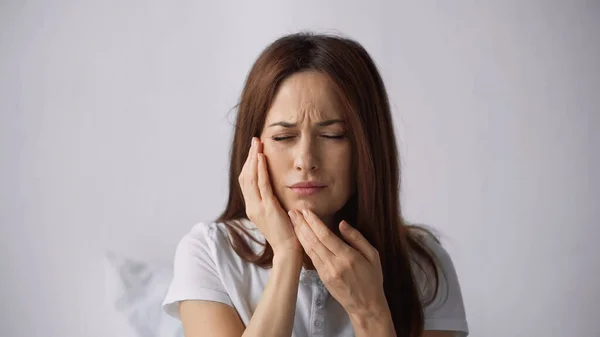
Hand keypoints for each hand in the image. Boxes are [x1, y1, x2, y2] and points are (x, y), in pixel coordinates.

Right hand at [238, 137, 301, 255]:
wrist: (288, 251)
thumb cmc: (286, 233)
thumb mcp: (275, 214)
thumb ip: (271, 201)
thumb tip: (274, 188)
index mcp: (252, 208)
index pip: (245, 181)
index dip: (249, 164)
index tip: (254, 150)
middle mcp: (251, 206)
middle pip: (245, 176)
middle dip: (250, 157)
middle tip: (255, 141)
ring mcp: (257, 207)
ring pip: (251, 178)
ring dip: (254, 159)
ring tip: (258, 144)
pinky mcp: (267, 208)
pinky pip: (262, 185)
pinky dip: (261, 170)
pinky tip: (262, 158)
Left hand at [288, 209, 388, 318]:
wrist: (366, 306)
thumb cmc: (372, 279)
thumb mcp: (373, 255)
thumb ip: (357, 238)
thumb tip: (342, 223)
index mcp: (348, 257)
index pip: (326, 236)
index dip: (314, 222)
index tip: (306, 210)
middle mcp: (334, 264)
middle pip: (313, 241)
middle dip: (302, 224)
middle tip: (293, 211)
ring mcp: (326, 272)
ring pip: (309, 249)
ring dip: (300, 233)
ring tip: (293, 220)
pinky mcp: (322, 277)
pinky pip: (311, 258)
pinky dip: (304, 245)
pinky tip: (299, 236)